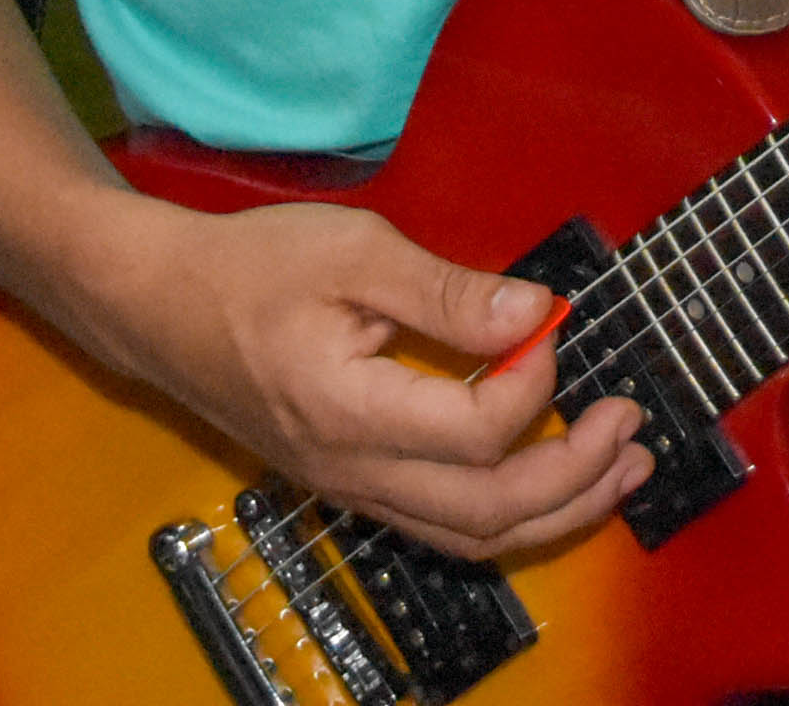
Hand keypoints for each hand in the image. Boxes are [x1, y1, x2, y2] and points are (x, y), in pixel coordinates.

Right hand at [79, 194, 649, 559]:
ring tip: (621, 471)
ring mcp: (351, 488)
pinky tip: (548, 478)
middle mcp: (353, 470)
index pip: (477, 431)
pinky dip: (510, 514)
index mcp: (349, 411)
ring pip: (472, 538)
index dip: (535, 383)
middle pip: (490, 513)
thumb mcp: (351, 249)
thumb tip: (538, 315)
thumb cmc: (248, 268)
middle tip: (630, 425)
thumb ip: (448, 291)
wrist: (158, 307)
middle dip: (578, 475)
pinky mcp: (350, 485)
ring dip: (559, 512)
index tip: (549, 324)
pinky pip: (444, 527)